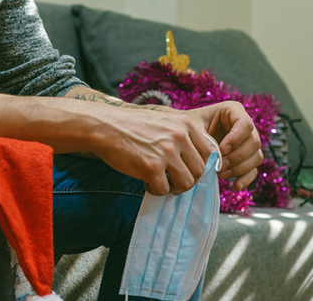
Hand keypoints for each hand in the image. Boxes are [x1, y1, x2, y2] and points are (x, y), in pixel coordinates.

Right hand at [87, 107, 215, 195]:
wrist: (104, 126)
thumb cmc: (131, 126)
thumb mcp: (164, 121)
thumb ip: (181, 135)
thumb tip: (196, 160)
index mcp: (185, 124)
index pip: (208, 152)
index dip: (197, 165)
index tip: (185, 169)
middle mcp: (179, 137)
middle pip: (199, 170)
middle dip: (187, 180)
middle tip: (172, 180)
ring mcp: (166, 153)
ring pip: (186, 183)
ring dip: (173, 188)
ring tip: (159, 182)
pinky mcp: (151, 167)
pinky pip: (163, 190)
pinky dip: (155, 190)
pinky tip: (145, 182)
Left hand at [185, 101, 262, 189]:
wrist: (183, 136)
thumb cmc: (187, 127)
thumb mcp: (192, 126)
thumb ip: (205, 138)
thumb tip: (217, 156)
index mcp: (233, 111)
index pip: (245, 124)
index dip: (236, 139)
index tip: (221, 150)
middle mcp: (245, 126)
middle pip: (254, 142)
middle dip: (236, 157)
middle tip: (219, 166)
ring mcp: (247, 142)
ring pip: (256, 157)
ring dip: (239, 168)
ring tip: (220, 173)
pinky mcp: (246, 158)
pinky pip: (253, 170)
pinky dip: (246, 179)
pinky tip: (235, 186)